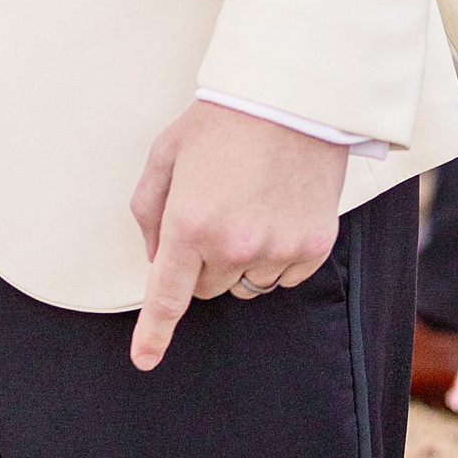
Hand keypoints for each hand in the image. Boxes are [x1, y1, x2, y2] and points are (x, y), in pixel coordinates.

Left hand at [128, 102, 347, 371]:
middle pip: (208, 288)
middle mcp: (233, 245)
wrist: (289, 98)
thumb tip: (153, 256)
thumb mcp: (166, 153)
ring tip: (248, 204)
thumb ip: (149, 208)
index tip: (144, 359)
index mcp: (189, 222)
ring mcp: (277, 250)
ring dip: (241, 260)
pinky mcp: (313, 248)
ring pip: (247, 283)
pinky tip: (276, 210)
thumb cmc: (220, 121)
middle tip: (213, 212)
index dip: (154, 332)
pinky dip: (277, 255)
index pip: (168, 295)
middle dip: (202, 262)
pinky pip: (285, 276)